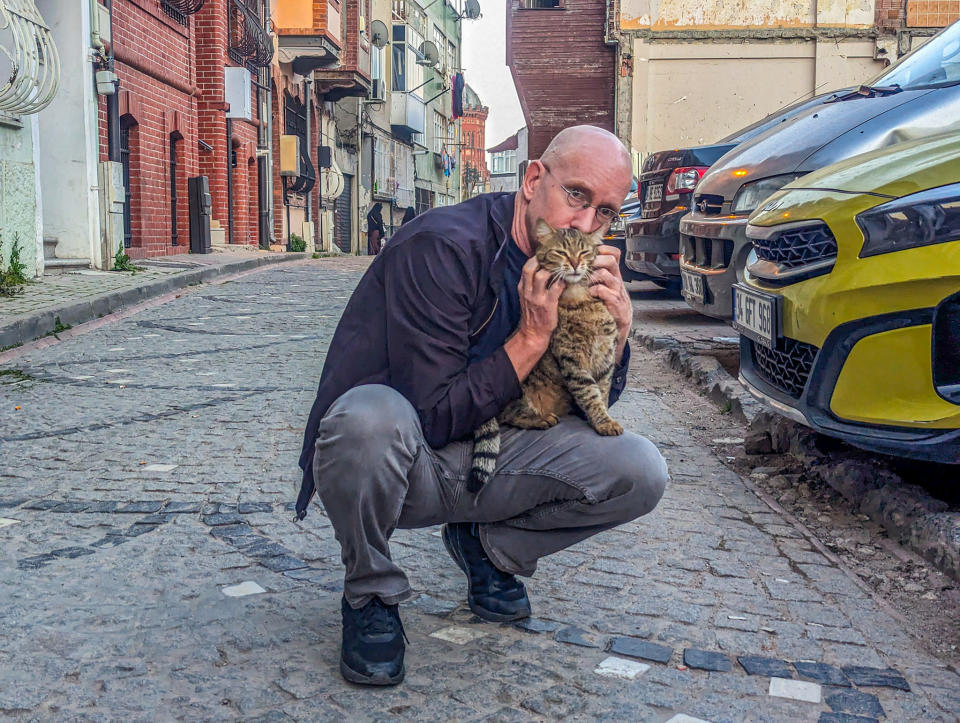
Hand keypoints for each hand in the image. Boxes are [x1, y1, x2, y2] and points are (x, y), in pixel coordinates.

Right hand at [504, 256, 564, 381]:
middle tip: (557, 256)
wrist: (533, 334)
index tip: (548, 253)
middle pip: (531, 267)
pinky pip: (557, 287)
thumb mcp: (527, 297)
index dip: (536, 258)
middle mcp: (527, 290)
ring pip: (543, 275)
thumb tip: (545, 269)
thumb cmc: (533, 314)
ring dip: (555, 269)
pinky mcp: (548, 304)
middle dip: (543, 259)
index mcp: (522, 287)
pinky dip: (564, 281)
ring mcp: (537, 297)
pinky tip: (570, 280)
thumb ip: (532, 284)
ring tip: (564, 267)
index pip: (526, 267)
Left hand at [589, 245, 631, 359]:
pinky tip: (590, 294)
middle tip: (585, 265)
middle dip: (595, 260)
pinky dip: (593, 290)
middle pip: (610, 260)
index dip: (604, 249)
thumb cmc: (607, 303)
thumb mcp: (604, 286)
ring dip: (591, 276)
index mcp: (614, 273)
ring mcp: (616, 289)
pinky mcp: (614, 301)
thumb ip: (596, 275)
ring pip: (604, 273)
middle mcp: (617, 279)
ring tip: (585, 282)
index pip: (614, 253)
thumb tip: (578, 264)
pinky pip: (602, 290)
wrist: (618, 323)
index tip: (592, 251)